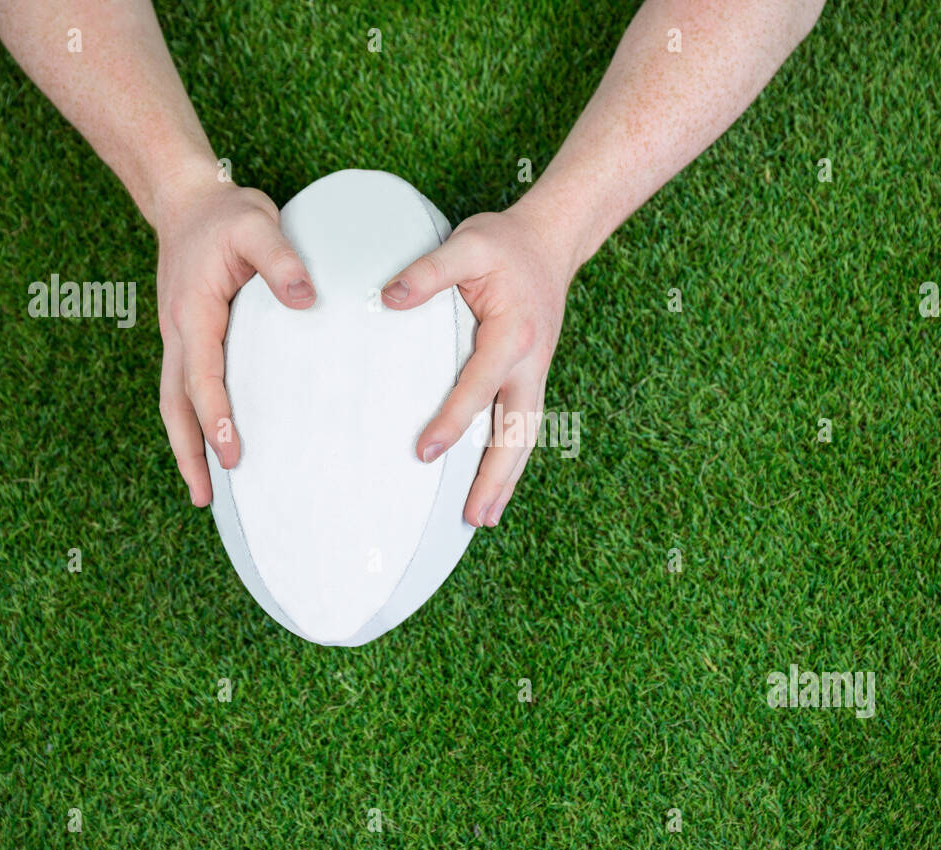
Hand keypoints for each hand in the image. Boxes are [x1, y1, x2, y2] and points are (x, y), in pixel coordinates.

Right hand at [153, 178, 315, 505]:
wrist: (187, 198)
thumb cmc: (224, 214)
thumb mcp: (257, 224)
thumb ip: (281, 260)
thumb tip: (305, 300)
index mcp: (193, 313)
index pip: (202, 377)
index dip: (216, 418)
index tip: (232, 452)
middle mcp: (178, 332)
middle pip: (175, 404)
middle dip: (188, 452)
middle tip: (205, 497)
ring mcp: (179, 337)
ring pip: (174, 402)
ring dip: (186, 446)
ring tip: (202, 491)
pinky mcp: (188, 338)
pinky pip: (186, 388)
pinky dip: (193, 422)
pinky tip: (212, 444)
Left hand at [381, 205, 575, 527]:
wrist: (551, 241)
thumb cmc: (505, 245)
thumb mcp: (468, 244)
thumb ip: (429, 271)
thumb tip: (389, 298)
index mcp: (515, 335)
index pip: (479, 387)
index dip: (453, 421)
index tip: (425, 452)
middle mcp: (531, 363)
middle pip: (518, 431)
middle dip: (496, 477)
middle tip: (474, 517)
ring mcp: (534, 374)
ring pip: (525, 436)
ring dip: (506, 479)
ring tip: (484, 517)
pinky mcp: (528, 378)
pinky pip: (521, 425)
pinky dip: (508, 460)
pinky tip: (491, 484)